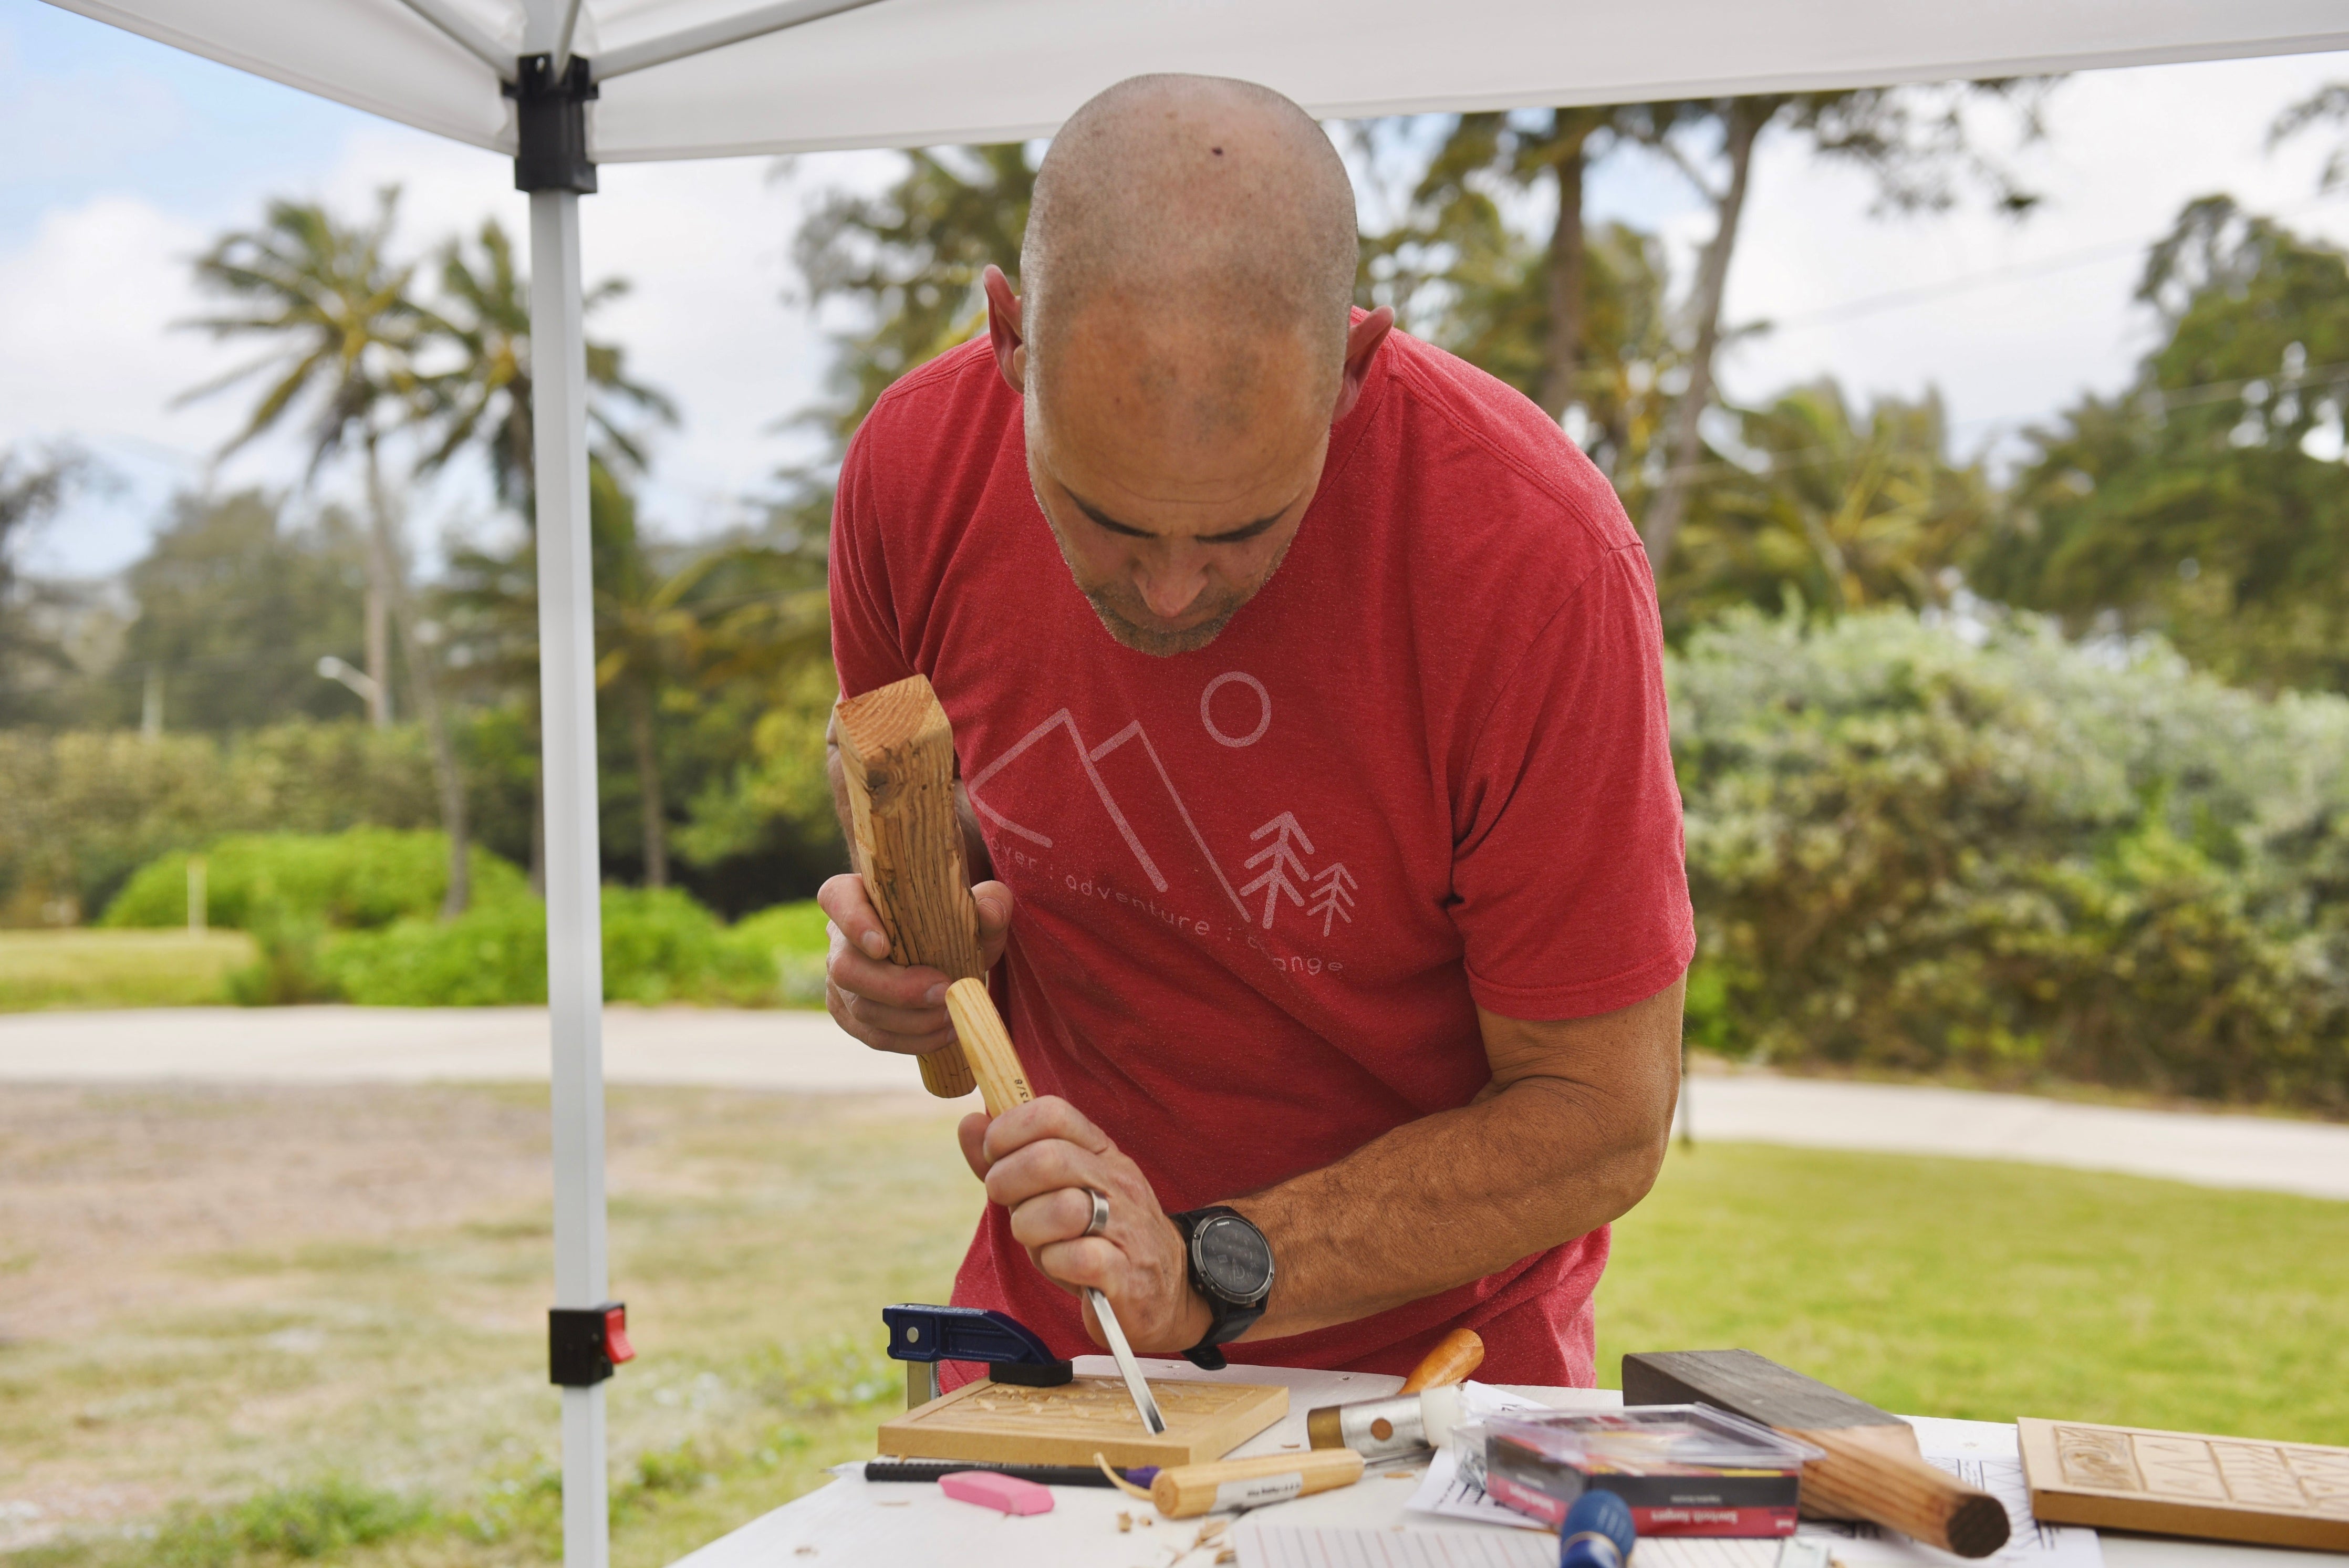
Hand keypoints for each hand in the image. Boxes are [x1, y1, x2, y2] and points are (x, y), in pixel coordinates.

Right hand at [818, 873, 1013, 1057]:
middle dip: (896, 988)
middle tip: (943, 991)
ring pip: (860, 1008)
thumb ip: (989, 901)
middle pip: (846, 968)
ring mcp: (841, 982)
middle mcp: (840, 939)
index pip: (837, 898)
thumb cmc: (954, 921)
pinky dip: (911, 1041)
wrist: (946, 952)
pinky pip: (873, 1035)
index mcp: (858, 896)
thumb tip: (991, 910)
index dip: (853, 922)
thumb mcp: (978, 906)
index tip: (884, 946)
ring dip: (911, 1021)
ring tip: (952, 1015)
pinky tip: (944, 1033)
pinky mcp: (852, 1015)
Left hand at [960, 1097, 1212, 1355]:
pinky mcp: (1127, 1274)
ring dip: (1030, 1229)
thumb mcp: (1055, 1191)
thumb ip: (1010, 1159)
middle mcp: (1118, 1181)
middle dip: (1007, 1181)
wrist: (1165, 1292)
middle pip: (1049, 1158)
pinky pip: (1078, 1258)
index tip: (994, 1156)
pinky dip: (1056, 1265)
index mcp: (1101, 1152)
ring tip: (1038, 1241)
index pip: (1053, 1113)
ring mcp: (1127, 1226)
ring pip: (1062, 1209)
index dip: (1009, 1130)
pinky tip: (1063, 1267)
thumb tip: (969, 1122)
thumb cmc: (1097, 1237)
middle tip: (1006, 1203)